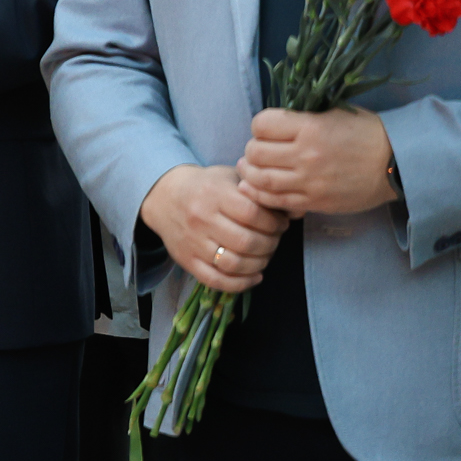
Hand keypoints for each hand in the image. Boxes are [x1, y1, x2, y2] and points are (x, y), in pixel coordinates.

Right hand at [140, 163, 286, 293]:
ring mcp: (192, 242)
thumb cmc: (206, 186)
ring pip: (232, 263)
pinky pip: (216, 280)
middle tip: (275, 239)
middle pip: (246, 241)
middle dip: (270, 244)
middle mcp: (201, 219)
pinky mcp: (186, 261)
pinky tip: (254, 276)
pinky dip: (240, 283)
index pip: (252, 214)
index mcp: (214, 194)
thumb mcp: (231, 177)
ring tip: (264, 255)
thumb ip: (261, 191)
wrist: (164, 196)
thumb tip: (296, 211)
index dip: (274, 222)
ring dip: (258, 264)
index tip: (281, 223)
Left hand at [237, 107, 397, 218]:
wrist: (397, 164)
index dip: (260, 126)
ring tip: (251, 168)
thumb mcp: (334, 113)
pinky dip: (260, 194)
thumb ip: (302, 118)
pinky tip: (256, 187)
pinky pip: (276, 200)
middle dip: (252, 150)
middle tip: (258, 150)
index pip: (262, 124)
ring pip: (261, 179)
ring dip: (250, 173)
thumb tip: (271, 125)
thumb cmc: (367, 133)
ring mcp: (309, 181)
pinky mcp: (314, 202)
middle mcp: (306, 154)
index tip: (266, 130)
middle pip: (256, 152)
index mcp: (310, 126)